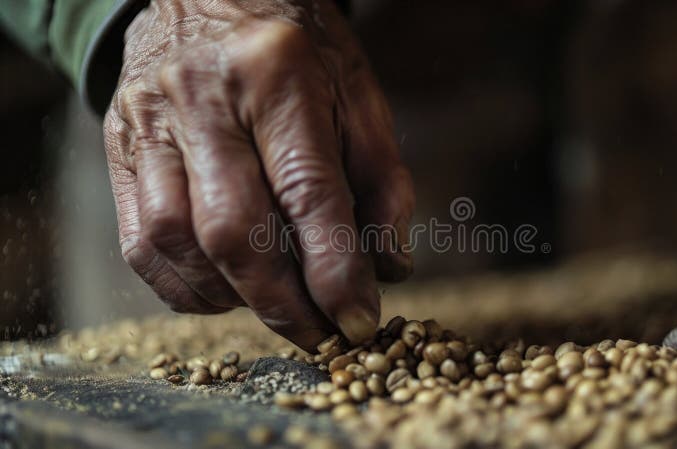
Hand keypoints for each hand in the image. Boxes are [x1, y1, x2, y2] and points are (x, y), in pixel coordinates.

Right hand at [103, 0, 413, 349]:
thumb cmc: (297, 49)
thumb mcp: (357, 92)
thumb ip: (382, 178)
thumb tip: (388, 266)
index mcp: (277, 74)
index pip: (308, 192)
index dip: (335, 271)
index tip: (358, 322)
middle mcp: (204, 98)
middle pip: (234, 231)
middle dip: (282, 303)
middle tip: (319, 336)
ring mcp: (149, 123)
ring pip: (177, 241)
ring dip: (233, 298)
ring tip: (277, 307)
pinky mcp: (119, 148)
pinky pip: (140, 243)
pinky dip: (186, 286)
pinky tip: (227, 290)